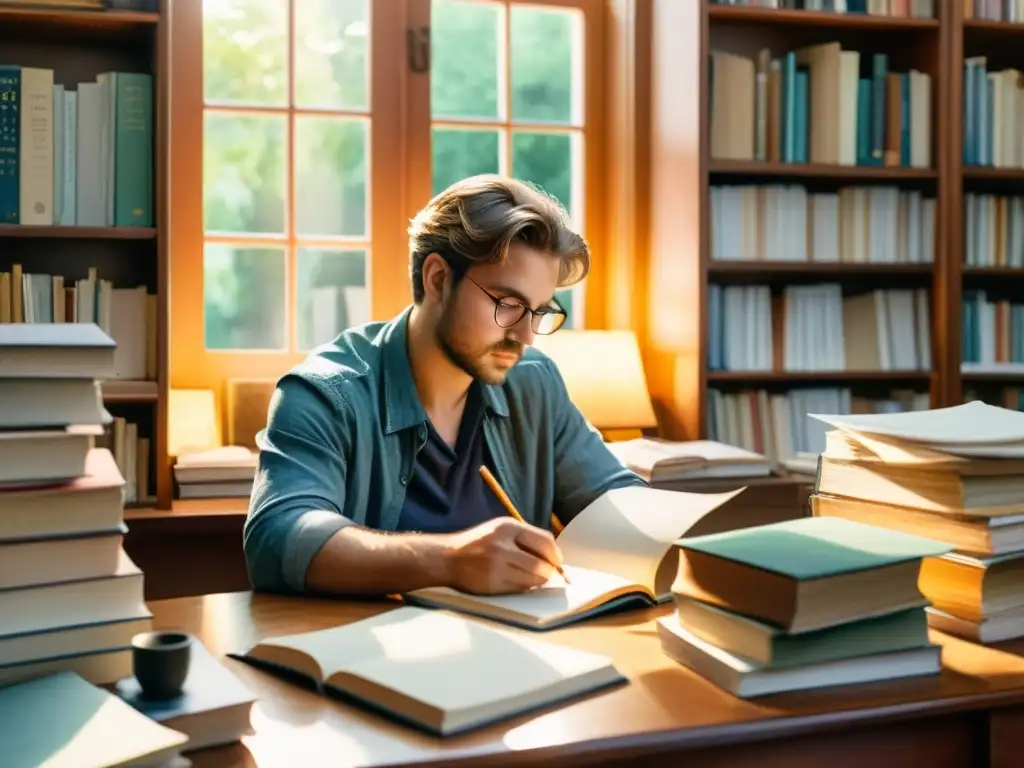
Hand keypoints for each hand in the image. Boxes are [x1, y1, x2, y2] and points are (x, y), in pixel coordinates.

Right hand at [442, 517, 564, 594]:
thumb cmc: (478, 543)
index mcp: (508, 527)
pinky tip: (520, 582)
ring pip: (534, 579)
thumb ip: (525, 537)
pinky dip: (526, 587)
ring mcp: (497, 565)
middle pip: (542, 563)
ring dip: (539, 581)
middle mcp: (503, 545)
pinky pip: (521, 588)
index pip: (545, 540)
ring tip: (533, 578)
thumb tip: (554, 555)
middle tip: (549, 574)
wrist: (447, 558)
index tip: (557, 562)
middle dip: (549, 571)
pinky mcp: (493, 583)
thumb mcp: (499, 529)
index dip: (555, 554)